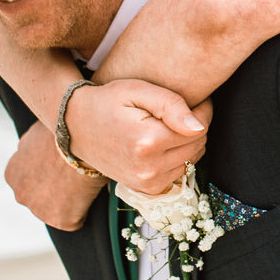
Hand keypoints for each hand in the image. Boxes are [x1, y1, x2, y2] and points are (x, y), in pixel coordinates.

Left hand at [4, 123, 104, 230]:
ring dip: (69, 201)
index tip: (62, 166)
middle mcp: (20, 195)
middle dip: (56, 190)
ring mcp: (39, 211)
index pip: (30, 180)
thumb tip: (26, 152)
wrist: (81, 141)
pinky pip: (75, 220)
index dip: (49, 173)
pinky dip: (84, 210)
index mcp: (12, 174)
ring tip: (83, 182)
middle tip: (74, 175)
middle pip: (40, 198)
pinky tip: (88, 193)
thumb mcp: (34, 135)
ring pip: (56, 210)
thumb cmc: (61, 132)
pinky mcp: (60, 221)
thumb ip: (28, 150)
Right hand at [66, 80, 211, 193]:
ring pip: (193, 159)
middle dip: (195, 127)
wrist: (77, 127)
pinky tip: (160, 143)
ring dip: (187, 142)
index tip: (194, 99)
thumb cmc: (108, 102)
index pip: (199, 128)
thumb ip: (172, 105)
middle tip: (176, 112)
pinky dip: (177, 156)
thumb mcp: (138, 91)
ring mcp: (147, 182)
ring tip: (165, 126)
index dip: (203, 109)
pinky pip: (180, 171)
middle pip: (198, 145)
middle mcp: (149, 168)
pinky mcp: (147, 189)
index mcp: (147, 142)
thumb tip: (199, 126)